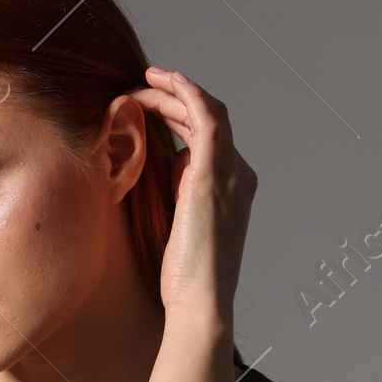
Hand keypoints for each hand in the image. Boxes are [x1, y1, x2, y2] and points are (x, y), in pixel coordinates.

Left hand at [130, 67, 257, 323]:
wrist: (200, 303)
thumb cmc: (184, 277)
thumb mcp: (177, 226)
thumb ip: (176, 193)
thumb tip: (163, 165)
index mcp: (231, 188)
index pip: (207, 137)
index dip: (178, 115)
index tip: (148, 105)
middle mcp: (238, 175)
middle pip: (209, 118)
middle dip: (175, 97)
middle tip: (143, 83)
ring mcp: (230, 173)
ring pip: (207, 111)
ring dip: (175, 90)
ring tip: (145, 78)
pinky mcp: (214, 175)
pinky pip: (206, 117)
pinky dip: (186, 93)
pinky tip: (163, 81)